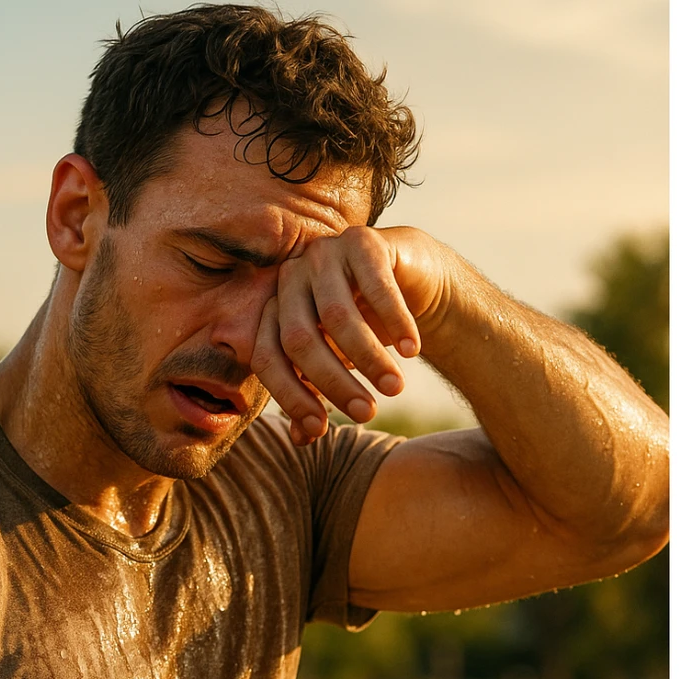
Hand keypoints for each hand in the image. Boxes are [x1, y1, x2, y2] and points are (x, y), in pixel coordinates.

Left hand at [251, 225, 446, 445]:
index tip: (321, 428)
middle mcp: (291, 278)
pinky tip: (412, 351)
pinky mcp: (363, 240)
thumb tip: (303, 438)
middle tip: (366, 414)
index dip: (289, 396)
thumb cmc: (366, 329)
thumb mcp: (339, 368)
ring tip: (395, 388)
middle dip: (334, 384)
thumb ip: (317, 397)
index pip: (266, 357)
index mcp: (273, 309)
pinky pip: (376, 286)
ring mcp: (324, 254)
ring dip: (368, 359)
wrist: (410, 282)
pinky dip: (396, 322)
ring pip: (337, 316)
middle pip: (299, 340)